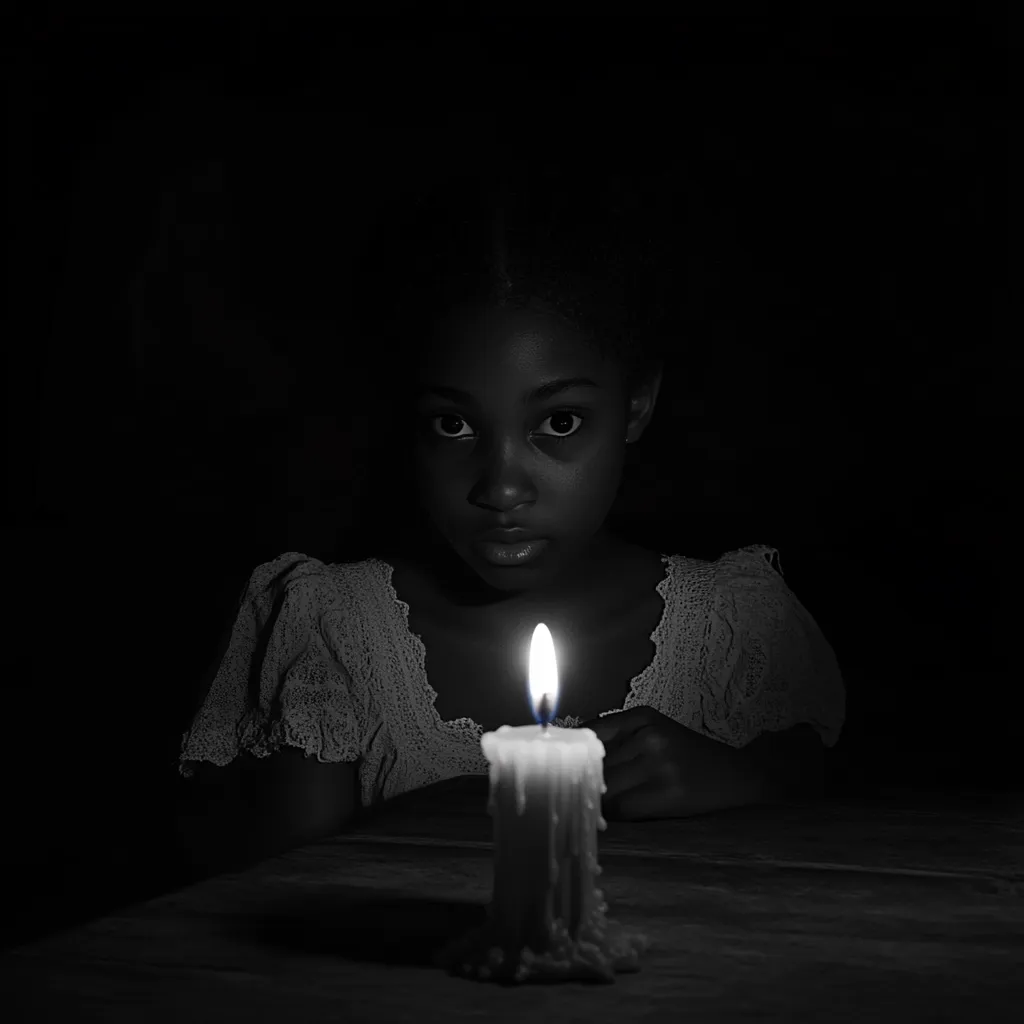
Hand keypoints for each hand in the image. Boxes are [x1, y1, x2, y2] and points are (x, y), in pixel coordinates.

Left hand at [581, 705, 756, 820]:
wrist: (738, 776)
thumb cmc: (688, 757)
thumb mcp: (655, 732)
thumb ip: (616, 739)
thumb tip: (570, 756)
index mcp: (642, 717)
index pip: (589, 734)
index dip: (569, 754)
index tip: (552, 767)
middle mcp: (649, 736)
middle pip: (595, 764)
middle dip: (581, 781)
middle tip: (569, 794)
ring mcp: (659, 764)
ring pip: (606, 787)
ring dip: (596, 801)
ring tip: (592, 808)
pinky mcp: (668, 793)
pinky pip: (623, 808)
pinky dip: (614, 815)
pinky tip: (615, 817)